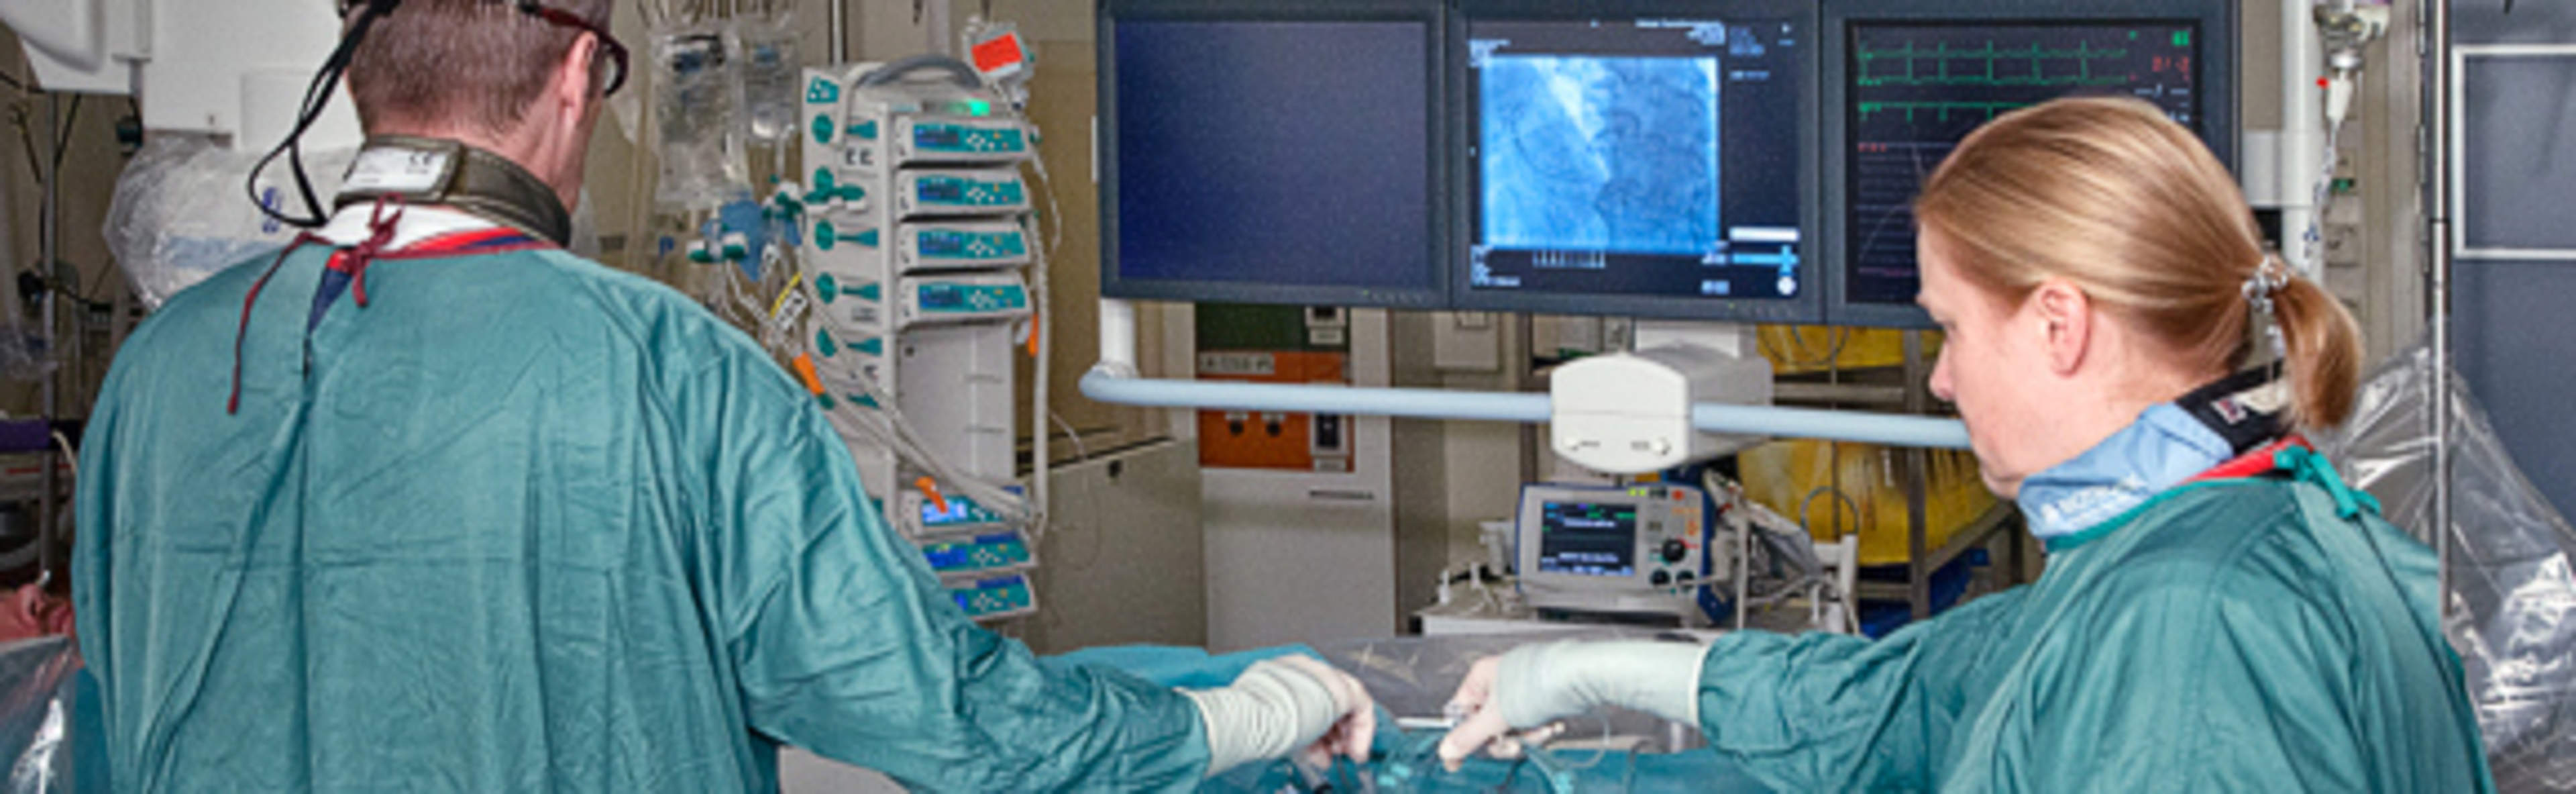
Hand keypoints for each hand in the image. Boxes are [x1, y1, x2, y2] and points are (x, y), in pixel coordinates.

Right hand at [1184, 655, 1378, 775]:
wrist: (1250, 717)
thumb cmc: (1248, 723)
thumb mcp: (1270, 723)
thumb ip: (1295, 734)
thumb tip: (1312, 750)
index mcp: (1281, 672)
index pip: (1309, 696)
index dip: (1317, 725)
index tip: (1319, 745)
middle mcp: (1304, 669)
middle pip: (1329, 700)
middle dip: (1333, 731)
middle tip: (1335, 752)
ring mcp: (1322, 675)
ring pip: (1346, 703)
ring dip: (1347, 733)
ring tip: (1345, 755)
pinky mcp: (1341, 688)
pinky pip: (1362, 707)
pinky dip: (1361, 733)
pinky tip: (1356, 751)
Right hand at [1435, 641, 1710, 770]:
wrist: (1579, 677)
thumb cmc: (1539, 682)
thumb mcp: (1498, 715)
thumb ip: (1470, 735)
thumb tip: (1447, 749)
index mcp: (1481, 678)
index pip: (1460, 714)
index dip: (1461, 740)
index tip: (1455, 763)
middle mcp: (1498, 683)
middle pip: (1487, 727)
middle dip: (1505, 739)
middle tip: (1517, 743)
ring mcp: (1520, 692)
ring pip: (1512, 729)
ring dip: (1528, 736)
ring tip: (1543, 729)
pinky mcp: (1539, 701)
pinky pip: (1531, 725)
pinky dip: (1541, 729)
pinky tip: (1552, 725)